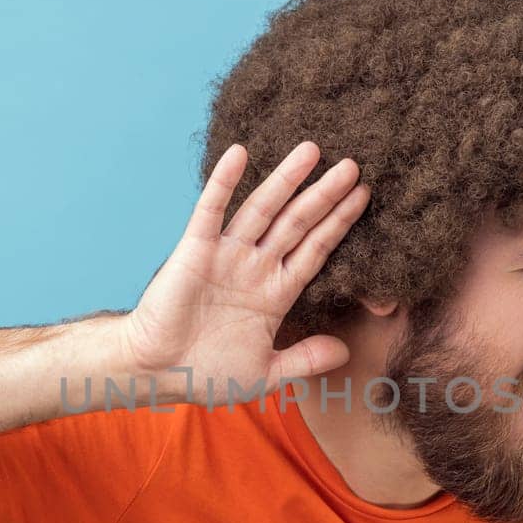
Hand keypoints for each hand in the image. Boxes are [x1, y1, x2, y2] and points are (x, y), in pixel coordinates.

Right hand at [120, 140, 369, 404]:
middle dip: (324, 195)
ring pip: (263, 209)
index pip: (315, 249)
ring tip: (312, 150)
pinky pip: (212, 211)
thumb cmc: (207, 373)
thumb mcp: (265, 372)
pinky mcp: (196, 250)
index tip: (362, 197)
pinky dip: (225, 182)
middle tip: (352, 165)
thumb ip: (304, 360)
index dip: (338, 223)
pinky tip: (240, 153)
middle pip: (297, 222)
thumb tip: (345, 351)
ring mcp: (227, 255)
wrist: (159, 373)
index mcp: (275, 292)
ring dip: (286, 179)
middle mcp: (255, 266)